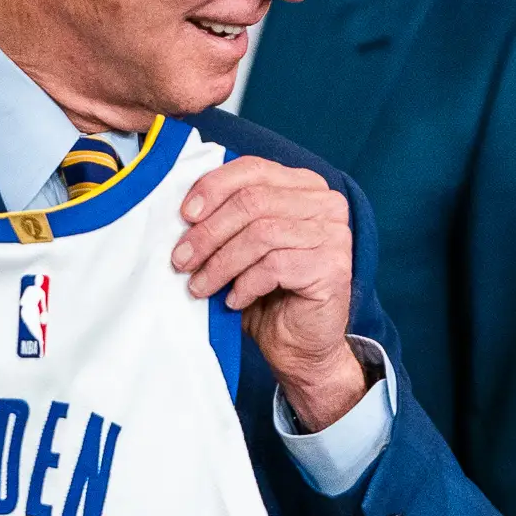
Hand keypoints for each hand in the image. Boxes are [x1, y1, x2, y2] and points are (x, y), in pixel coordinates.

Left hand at [175, 156, 365, 431]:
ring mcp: (334, 235)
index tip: (184, 216)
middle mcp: (326, 204)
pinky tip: (233, 300)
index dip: (213, 188)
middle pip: (253, 202)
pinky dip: (244, 284)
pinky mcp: (333, 267)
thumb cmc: (267, 293)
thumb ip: (227, 216)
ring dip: (220, 263)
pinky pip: (274, 266)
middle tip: (181, 260)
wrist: (300, 346)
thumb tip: (182, 209)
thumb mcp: (242, 245)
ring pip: (261, 234)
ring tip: (199, 286)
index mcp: (304, 186)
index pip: (253, 169)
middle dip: (208, 233)